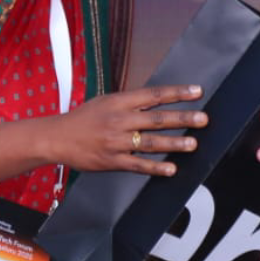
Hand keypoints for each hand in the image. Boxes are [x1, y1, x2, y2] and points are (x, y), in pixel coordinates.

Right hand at [47, 84, 206, 176]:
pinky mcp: (112, 161)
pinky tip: (171, 168)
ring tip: (193, 144)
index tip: (197, 91)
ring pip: (150, 142)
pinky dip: (155, 167)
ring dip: (174, 143)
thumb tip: (158, 100)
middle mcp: (119, 120)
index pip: (153, 94)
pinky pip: (137, 164)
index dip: (177, 92)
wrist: (56, 137)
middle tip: (203, 119)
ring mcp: (116, 142)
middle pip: (156, 118)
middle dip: (182, 118)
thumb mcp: (106, 102)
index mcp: (119, 102)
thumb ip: (131, 102)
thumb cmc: (83, 119)